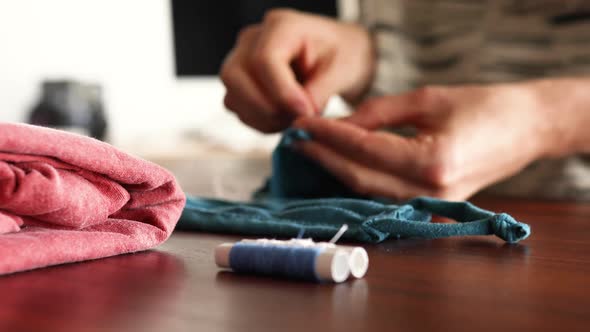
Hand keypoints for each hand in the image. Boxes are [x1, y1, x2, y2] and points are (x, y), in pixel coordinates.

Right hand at [220, 9, 373, 132]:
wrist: (336, 56)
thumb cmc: (341, 55)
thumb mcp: (342, 70)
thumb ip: (320, 92)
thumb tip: (300, 117)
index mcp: (281, 26)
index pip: (264, 60)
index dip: (282, 93)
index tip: (305, 112)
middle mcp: (252, 39)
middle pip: (234, 77)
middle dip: (267, 108)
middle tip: (298, 119)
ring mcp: (240, 60)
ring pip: (233, 97)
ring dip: (263, 118)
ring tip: (295, 119)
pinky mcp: (238, 83)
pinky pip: (237, 108)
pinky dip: (260, 122)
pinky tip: (284, 118)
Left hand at [294, 84, 554, 199]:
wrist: (525, 129)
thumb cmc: (482, 106)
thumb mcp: (426, 99)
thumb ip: (378, 114)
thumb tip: (338, 125)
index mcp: (433, 162)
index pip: (364, 151)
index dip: (329, 137)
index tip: (302, 125)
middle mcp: (429, 192)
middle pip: (359, 178)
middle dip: (324, 157)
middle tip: (296, 140)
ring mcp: (431, 205)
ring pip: (367, 191)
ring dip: (336, 171)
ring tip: (311, 150)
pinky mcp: (430, 207)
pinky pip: (383, 196)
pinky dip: (358, 180)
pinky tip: (339, 166)